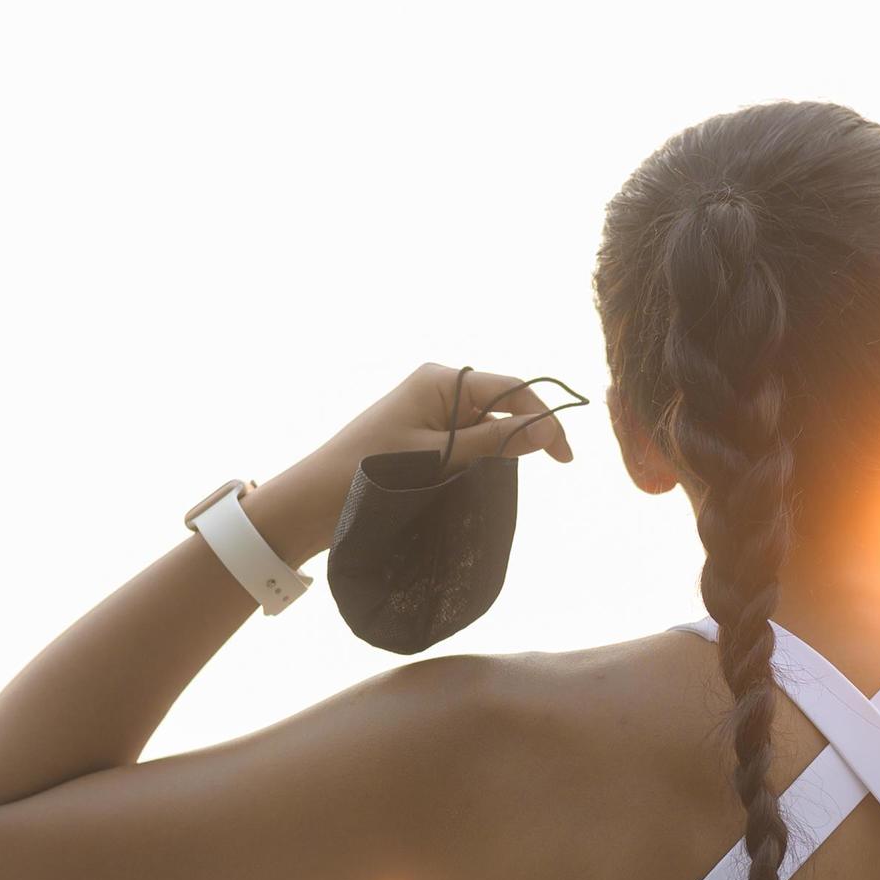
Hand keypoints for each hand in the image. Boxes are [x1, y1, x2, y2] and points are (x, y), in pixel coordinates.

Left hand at [241, 363, 581, 565]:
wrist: (314, 499)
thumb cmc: (370, 473)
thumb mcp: (440, 458)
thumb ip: (494, 442)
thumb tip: (546, 431)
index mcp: (441, 380)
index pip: (512, 389)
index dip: (545, 419)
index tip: (565, 458)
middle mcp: (438, 387)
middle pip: (503, 403)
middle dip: (528, 431)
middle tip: (555, 467)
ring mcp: (430, 410)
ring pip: (487, 424)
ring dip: (505, 447)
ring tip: (514, 475)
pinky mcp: (422, 433)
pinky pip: (467, 438)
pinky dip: (483, 456)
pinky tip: (486, 477)